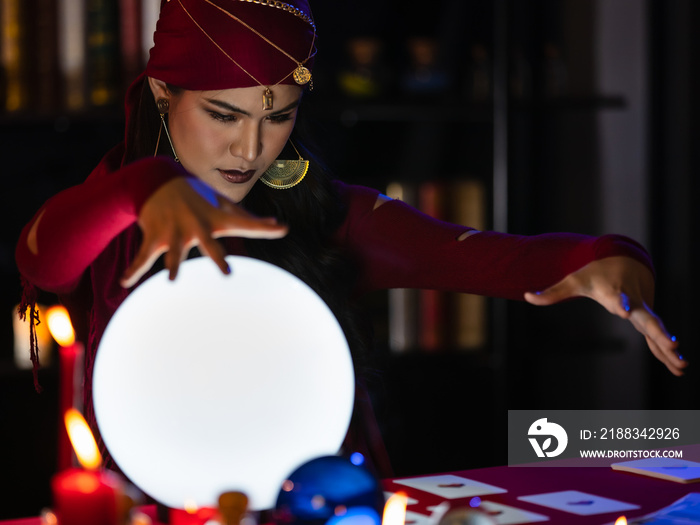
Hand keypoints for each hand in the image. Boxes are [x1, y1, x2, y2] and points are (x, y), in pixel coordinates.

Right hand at [121, 177, 286, 287]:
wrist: (158, 178)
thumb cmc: (199, 196)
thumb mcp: (224, 204)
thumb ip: (249, 219)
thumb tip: (277, 223)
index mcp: (217, 220)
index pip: (246, 224)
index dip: (264, 227)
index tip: (281, 228)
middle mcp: (198, 227)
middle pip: (210, 245)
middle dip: (217, 258)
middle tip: (227, 272)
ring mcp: (175, 232)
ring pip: (174, 253)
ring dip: (173, 264)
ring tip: (172, 279)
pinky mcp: (154, 236)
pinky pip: (142, 256)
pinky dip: (133, 269)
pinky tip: (126, 282)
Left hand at [524, 256, 685, 375]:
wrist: (625, 260)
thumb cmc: (596, 272)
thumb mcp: (573, 280)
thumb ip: (552, 292)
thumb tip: (527, 296)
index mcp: (615, 292)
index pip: (619, 299)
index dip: (621, 304)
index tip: (625, 311)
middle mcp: (634, 302)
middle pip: (647, 318)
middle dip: (659, 331)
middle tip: (673, 343)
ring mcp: (643, 310)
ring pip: (657, 330)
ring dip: (668, 347)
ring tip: (682, 365)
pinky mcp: (647, 318)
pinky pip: (657, 337)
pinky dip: (667, 351)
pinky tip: (679, 368)